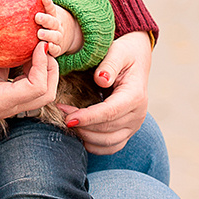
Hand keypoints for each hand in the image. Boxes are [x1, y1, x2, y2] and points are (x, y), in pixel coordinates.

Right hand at [0, 17, 59, 146]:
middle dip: (50, 70)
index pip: (38, 86)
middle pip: (45, 93)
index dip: (44, 64)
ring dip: (38, 71)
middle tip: (45, 47)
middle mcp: (9, 106)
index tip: (39, 44)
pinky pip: (16, 86)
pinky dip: (19, 71)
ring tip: (33, 47)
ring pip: (34, 91)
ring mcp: (4, 105)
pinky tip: (11, 52)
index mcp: (3, 101)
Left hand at [35, 0, 82, 58]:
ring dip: (48, 34)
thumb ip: (30, 9)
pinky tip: (48, 47)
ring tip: (40, 33)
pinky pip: (56, 49)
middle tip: (37, 17)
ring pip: (55, 35)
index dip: (48, 3)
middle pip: (53, 22)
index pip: (51, 8)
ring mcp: (58, 37)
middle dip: (46, 19)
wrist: (65, 38)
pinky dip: (53, 48)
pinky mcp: (58, 48)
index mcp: (53, 16)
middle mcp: (57, 26)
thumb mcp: (43, 16)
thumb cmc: (46, 26)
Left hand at [57, 30, 152, 155]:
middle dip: (81, 125)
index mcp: (135, 95)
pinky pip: (111, 147)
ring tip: (68, 122)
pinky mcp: (128, 131)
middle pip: (107, 129)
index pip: (110, 112)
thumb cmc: (124, 54)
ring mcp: (134, 125)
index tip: (67, 118)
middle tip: (61, 114)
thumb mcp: (118, 52)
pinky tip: (80, 133)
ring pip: (108, 142)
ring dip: (85, 136)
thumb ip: (109, 64)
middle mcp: (138, 114)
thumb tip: (102, 79)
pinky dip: (94, 145)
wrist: (136, 60)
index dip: (88, 117)